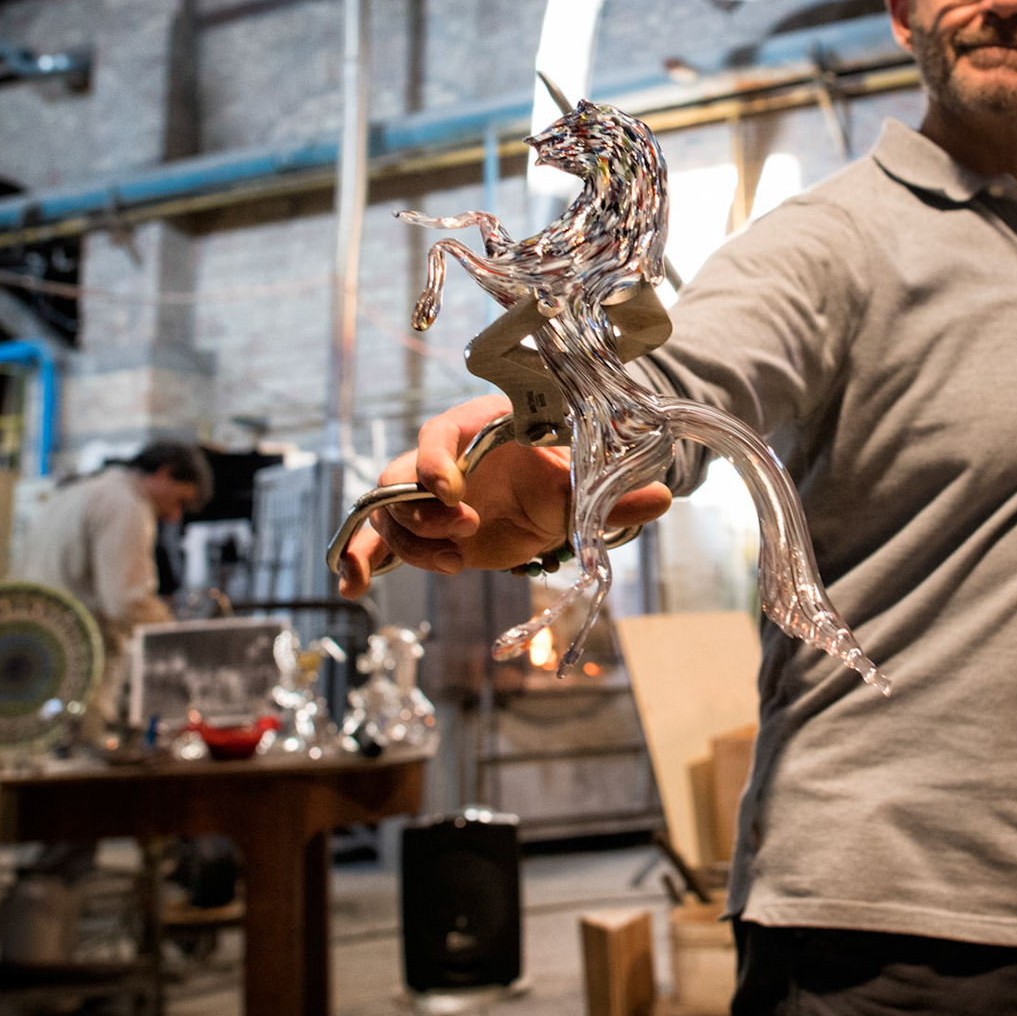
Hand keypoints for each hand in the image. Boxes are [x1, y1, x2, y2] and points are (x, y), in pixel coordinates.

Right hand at [334, 395, 672, 597]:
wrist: (550, 500)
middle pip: (401, 472)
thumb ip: (613, 496)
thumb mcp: (586, 490)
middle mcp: (444, 457)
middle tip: (465, 533)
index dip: (435, 458)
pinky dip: (362, 559)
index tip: (452, 492)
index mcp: (481, 428)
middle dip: (424, 510)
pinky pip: (380, 540)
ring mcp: (427, 494)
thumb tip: (663, 496)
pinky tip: (353, 587)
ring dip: (412, 543)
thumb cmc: (564, 478)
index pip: (441, 430)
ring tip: (454, 564)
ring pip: (391, 512)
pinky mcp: (423, 530)